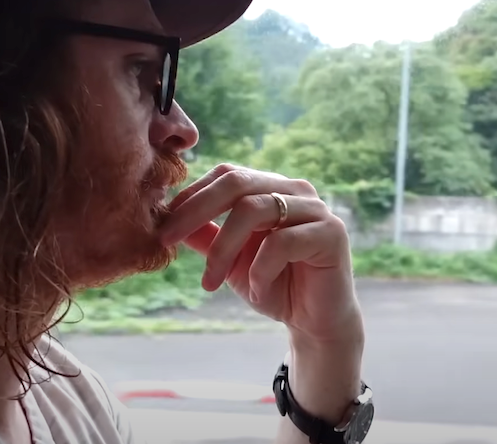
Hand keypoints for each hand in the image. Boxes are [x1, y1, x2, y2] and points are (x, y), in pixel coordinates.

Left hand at [160, 163, 362, 346]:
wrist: (314, 321)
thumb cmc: (271, 285)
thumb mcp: (229, 260)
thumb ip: (205, 236)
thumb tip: (165, 217)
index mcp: (271, 188)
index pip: (226, 174)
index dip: (192, 195)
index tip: (164, 225)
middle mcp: (295, 190)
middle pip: (237, 182)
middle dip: (196, 211)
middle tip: (167, 239)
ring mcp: (315, 208)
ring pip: (254, 210)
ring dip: (224, 248)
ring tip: (211, 281)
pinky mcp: (332, 233)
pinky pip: (282, 241)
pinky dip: (260, 268)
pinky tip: (256, 291)